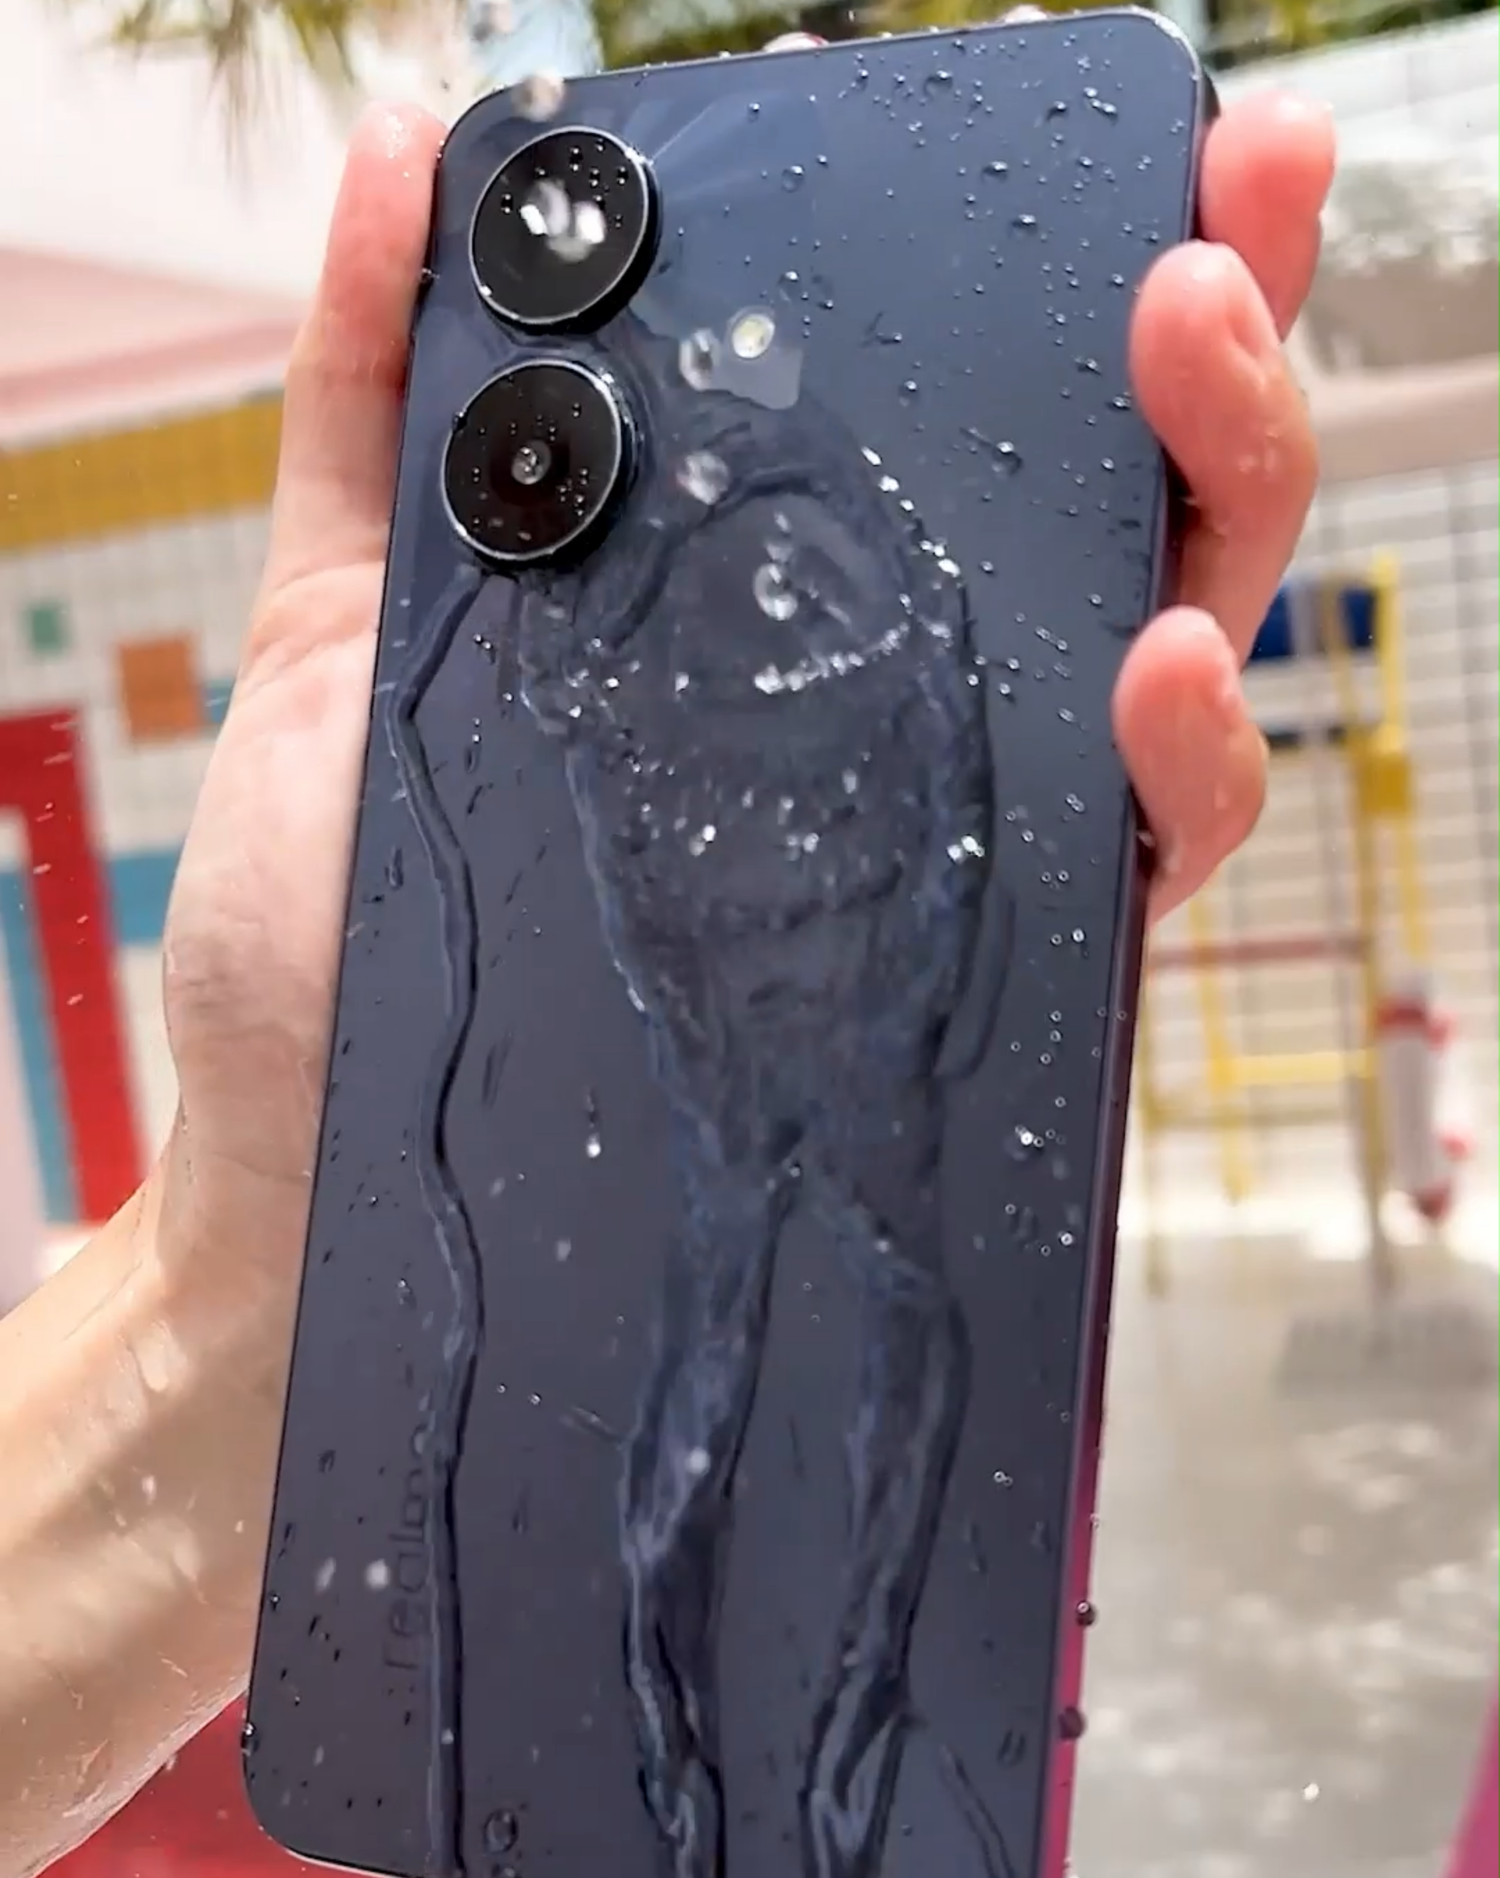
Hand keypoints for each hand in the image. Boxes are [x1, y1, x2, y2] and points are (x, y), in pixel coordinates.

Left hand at [155, 80, 1331, 1349]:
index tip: (1144, 146)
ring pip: (1176, 660)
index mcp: (784, 606)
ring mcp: (946, 842)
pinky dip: (1178, 754)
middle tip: (1212, 212)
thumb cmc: (346, 920)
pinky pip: (1133, 860)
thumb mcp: (350, 620)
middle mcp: (897, 714)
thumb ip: (379, 394)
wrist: (320, 1166)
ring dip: (1226, 494)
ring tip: (1189, 357)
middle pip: (1120, 514)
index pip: (981, 426)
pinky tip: (1144, 661)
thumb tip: (415, 146)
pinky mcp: (966, 979)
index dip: (1082, 279)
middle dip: (1204, 344)